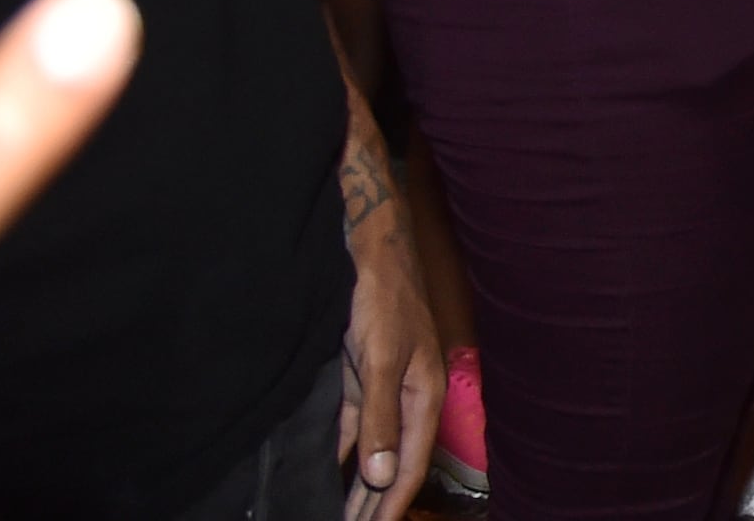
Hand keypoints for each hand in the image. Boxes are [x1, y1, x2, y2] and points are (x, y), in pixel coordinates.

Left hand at [336, 186, 440, 520]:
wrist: (375, 258)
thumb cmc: (385, 302)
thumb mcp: (381, 361)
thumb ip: (380, 418)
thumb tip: (381, 474)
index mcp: (425, 398)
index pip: (410, 465)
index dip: (392, 502)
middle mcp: (409, 400)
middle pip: (393, 464)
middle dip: (376, 501)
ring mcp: (385, 392)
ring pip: (371, 451)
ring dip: (357, 485)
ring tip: (340, 516)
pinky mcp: (363, 381)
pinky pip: (352, 430)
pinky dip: (342, 455)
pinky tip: (328, 475)